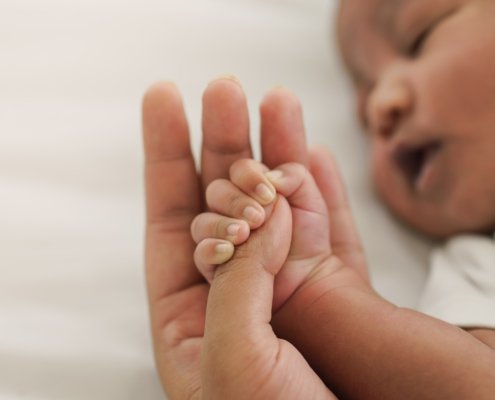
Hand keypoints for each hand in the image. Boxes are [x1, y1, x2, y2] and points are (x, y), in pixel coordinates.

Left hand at [142, 78, 335, 398]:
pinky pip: (323, 227)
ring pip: (276, 206)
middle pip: (223, 199)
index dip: (166, 153)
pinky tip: (312, 156)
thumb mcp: (230, 365)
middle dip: (222, 140)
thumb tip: (259, 221)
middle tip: (224, 88)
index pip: (171, 214)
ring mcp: (283, 286)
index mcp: (192, 312)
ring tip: (277, 102)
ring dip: (275, 152)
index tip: (164, 99)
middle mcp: (234, 290)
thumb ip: (236, 287)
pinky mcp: (329, 291)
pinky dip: (319, 189)